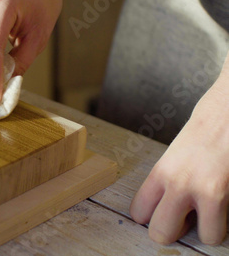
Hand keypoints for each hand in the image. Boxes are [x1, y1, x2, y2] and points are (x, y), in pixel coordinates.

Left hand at [130, 61, 228, 244]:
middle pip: (161, 233)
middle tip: (187, 219)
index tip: (163, 214)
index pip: (139, 212)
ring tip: (214, 211)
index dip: (152, 217)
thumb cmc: (212, 120)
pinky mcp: (226, 194)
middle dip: (174, 231)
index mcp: (161, 170)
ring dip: (210, 228)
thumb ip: (172, 176)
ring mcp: (204, 190)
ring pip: (203, 238)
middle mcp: (177, 183)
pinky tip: (227, 201)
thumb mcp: (180, 150)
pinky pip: (225, 228)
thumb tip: (170, 200)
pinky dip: (228, 221)